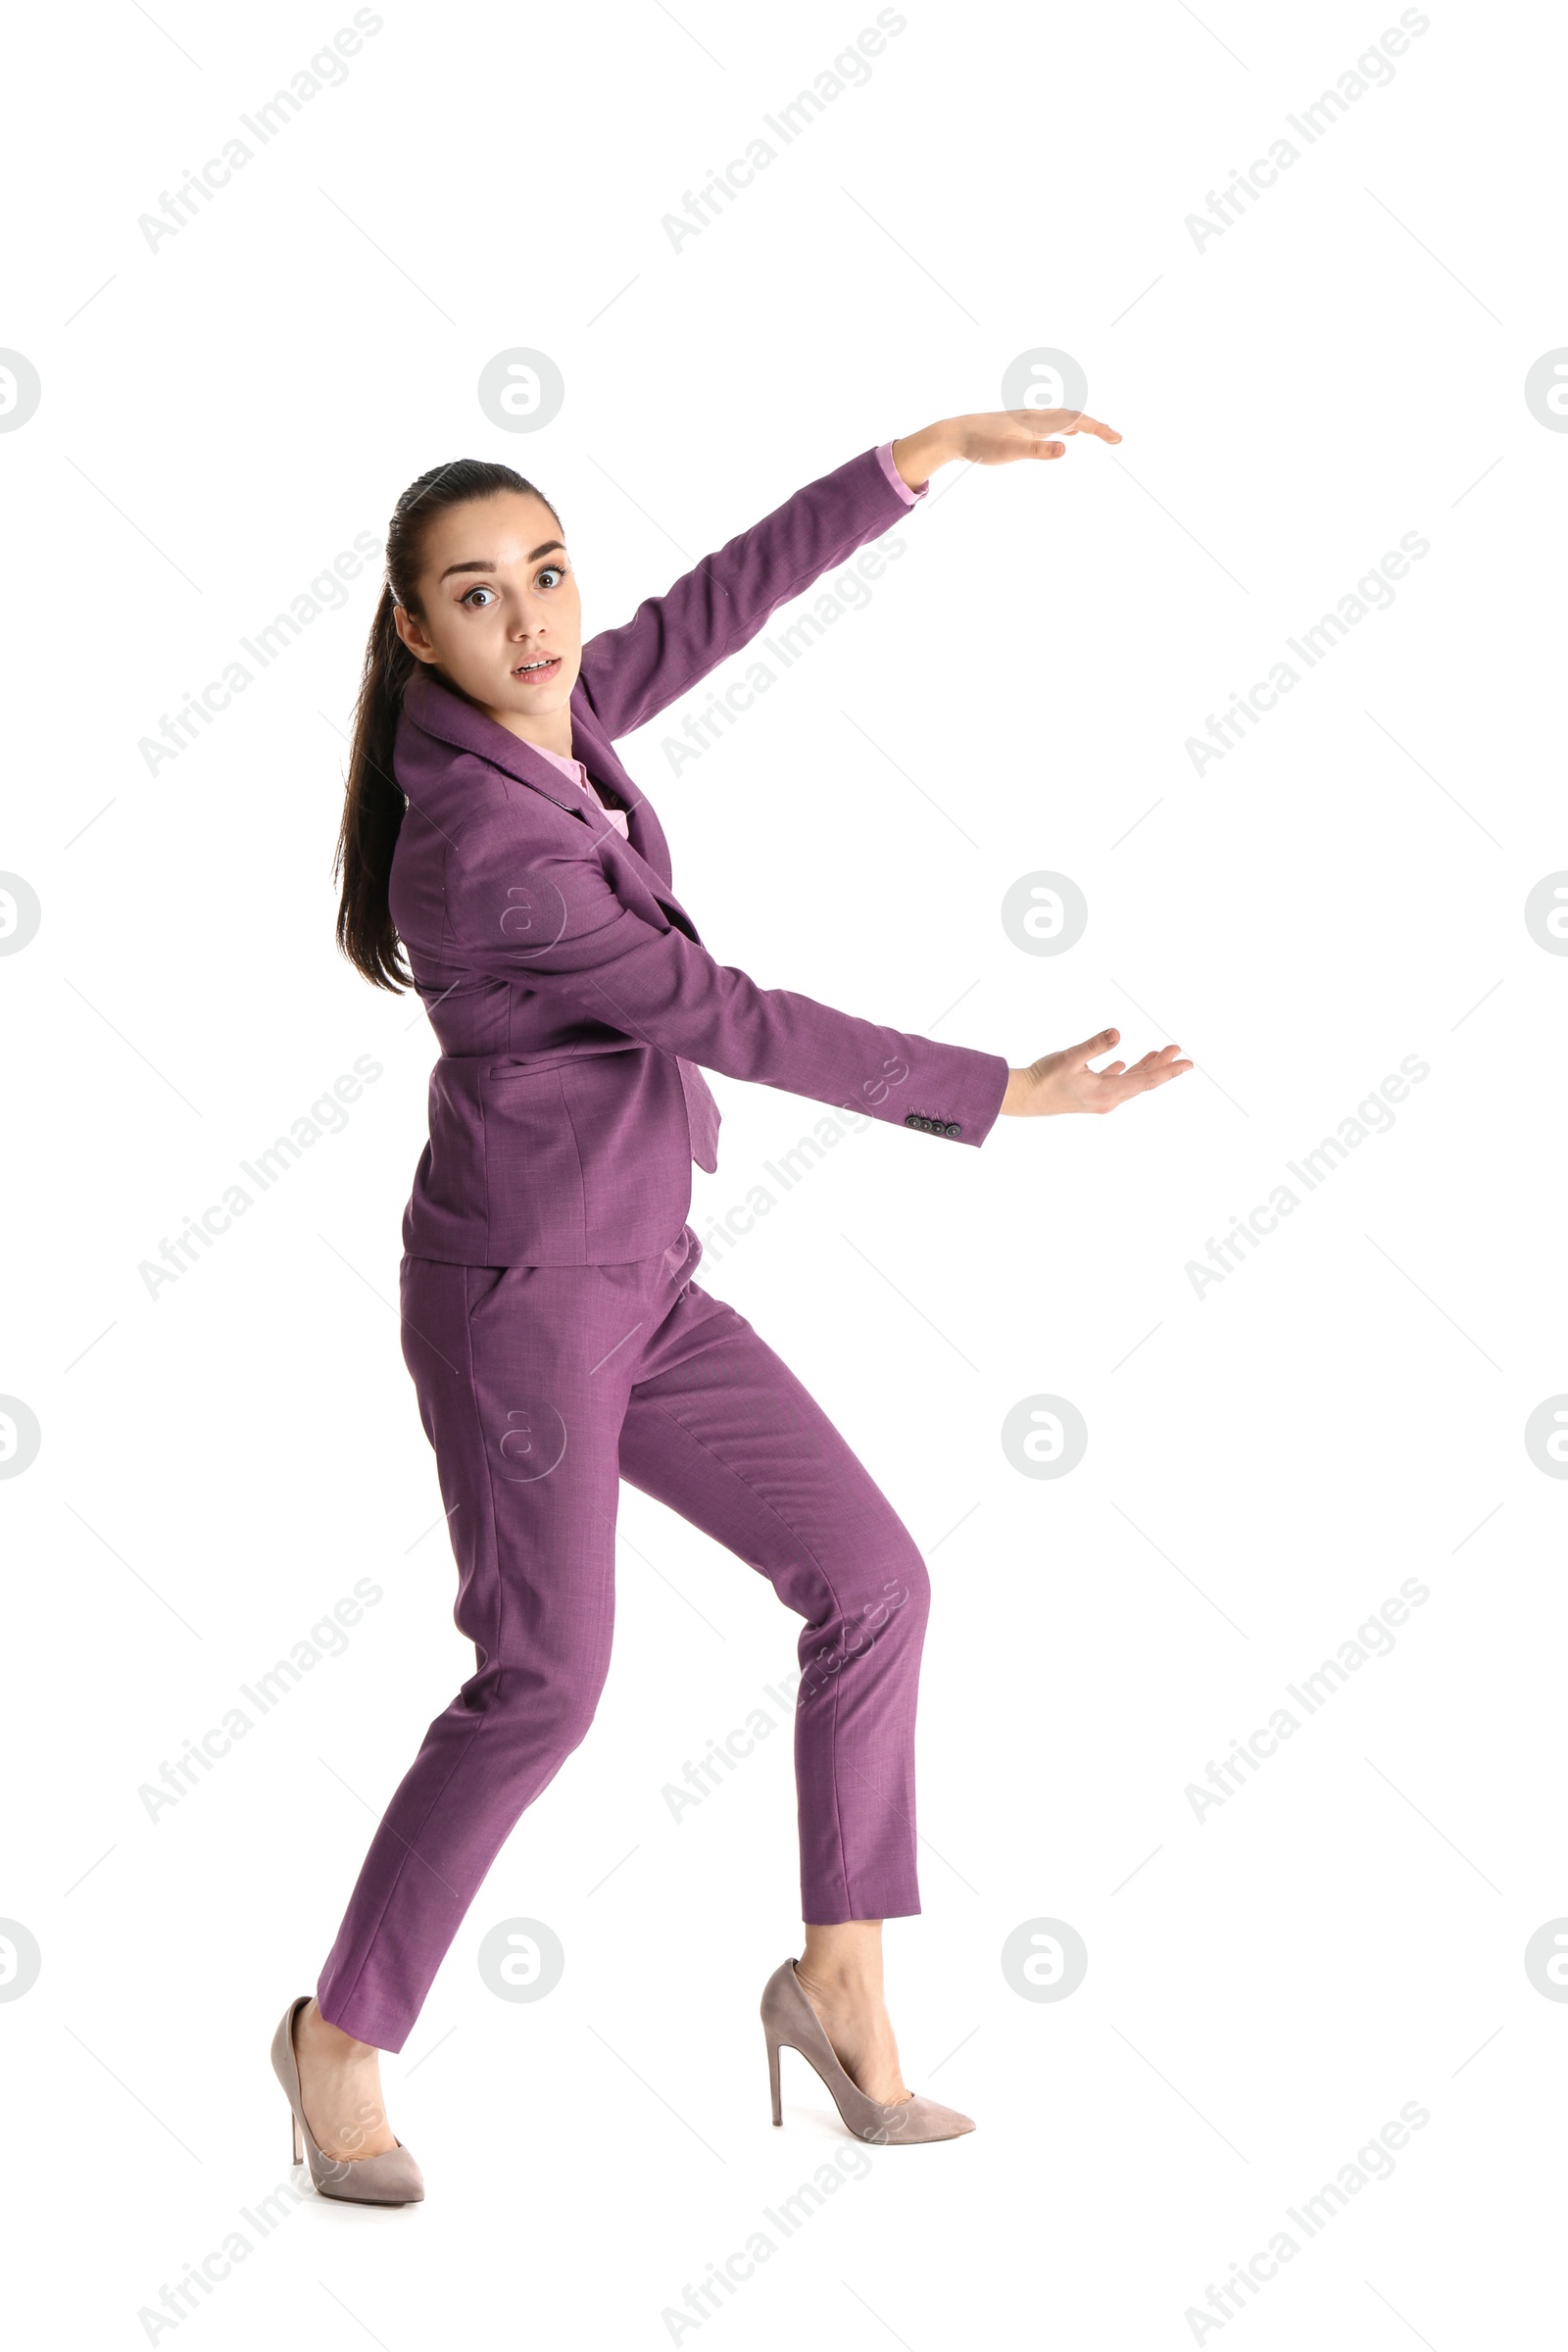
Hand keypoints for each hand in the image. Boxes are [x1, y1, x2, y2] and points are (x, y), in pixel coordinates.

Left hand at [891, 408, 1120, 486]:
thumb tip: (1066, 448)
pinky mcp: (1018, 428)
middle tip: (1115, 439)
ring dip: (1083, 425)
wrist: (954, 435)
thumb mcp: (1009, 452)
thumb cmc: (979, 445)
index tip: (1117, 439)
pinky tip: (1064, 436)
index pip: (1077, 421)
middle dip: (1096, 427)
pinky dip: (1065, 427)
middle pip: (1074, 417)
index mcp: (1038, 420)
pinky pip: (1050, 424)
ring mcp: (1027, 421)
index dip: (1099, 429)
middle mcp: (1035, 417)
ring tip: (1098, 433)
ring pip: (1062, 419)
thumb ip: (1037, 451)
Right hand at [1000, 1028, 1191, 1116]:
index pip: (1146, 1081)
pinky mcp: (1090, 1095)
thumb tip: (1117, 1033)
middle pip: (1142, 1081)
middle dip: (1161, 1065)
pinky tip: (1126, 1064)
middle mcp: (1107, 1099)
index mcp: (1107, 1092)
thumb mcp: (1071, 1058)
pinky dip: (1125, 1072)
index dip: (1168, 1071)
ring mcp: (1099, 1098)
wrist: (1023, 1097)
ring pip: (1130, 1082)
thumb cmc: (1044, 1079)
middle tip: (1176, 1049)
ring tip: (1158, 1053)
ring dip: (1145, 1067)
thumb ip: (1095, 1045)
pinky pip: (1115, 1083)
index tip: (1187, 1064)